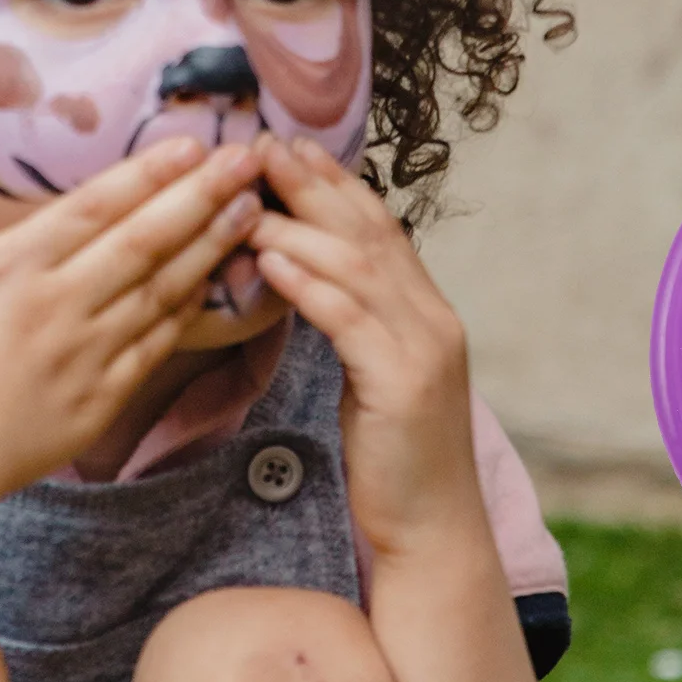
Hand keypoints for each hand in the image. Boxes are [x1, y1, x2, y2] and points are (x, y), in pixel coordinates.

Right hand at [0, 137, 263, 501]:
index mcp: (8, 270)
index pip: (92, 209)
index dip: (147, 174)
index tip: (192, 144)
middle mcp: (55, 305)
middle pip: (144, 240)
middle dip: (203, 195)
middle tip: (250, 159)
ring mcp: (84, 353)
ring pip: (164, 289)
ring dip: (212, 245)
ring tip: (254, 208)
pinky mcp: (102, 397)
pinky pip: (158, 344)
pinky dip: (193, 309)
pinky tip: (221, 278)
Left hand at [249, 134, 486, 559]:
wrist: (433, 536)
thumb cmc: (394, 464)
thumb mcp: (375, 380)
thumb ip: (355, 326)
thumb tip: (305, 280)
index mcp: (428, 312)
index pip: (379, 228)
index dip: (335, 183)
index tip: (289, 145)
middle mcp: (434, 318)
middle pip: (369, 232)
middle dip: (315, 184)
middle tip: (264, 145)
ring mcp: (425, 348)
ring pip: (356, 267)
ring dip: (298, 227)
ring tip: (247, 198)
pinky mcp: (404, 384)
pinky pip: (348, 320)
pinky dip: (307, 283)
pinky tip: (269, 261)